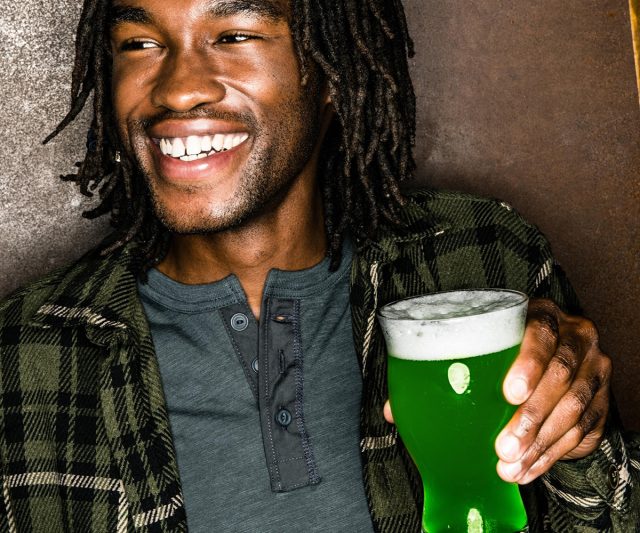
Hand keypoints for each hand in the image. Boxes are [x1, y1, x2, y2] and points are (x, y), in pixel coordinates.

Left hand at [383, 299, 611, 485]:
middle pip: (562, 374)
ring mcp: (593, 369)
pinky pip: (584, 431)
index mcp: (541, 315)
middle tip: (503, 446)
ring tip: (509, 466)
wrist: (549, 366)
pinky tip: (528, 469)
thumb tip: (393, 410)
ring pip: (575, 407)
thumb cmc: (501, 355)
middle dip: (531, 415)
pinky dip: (554, 455)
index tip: (507, 393)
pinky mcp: (600, 401)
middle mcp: (575, 338)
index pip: (541, 330)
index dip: (528, 361)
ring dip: (541, 442)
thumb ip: (437, 371)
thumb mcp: (478, 352)